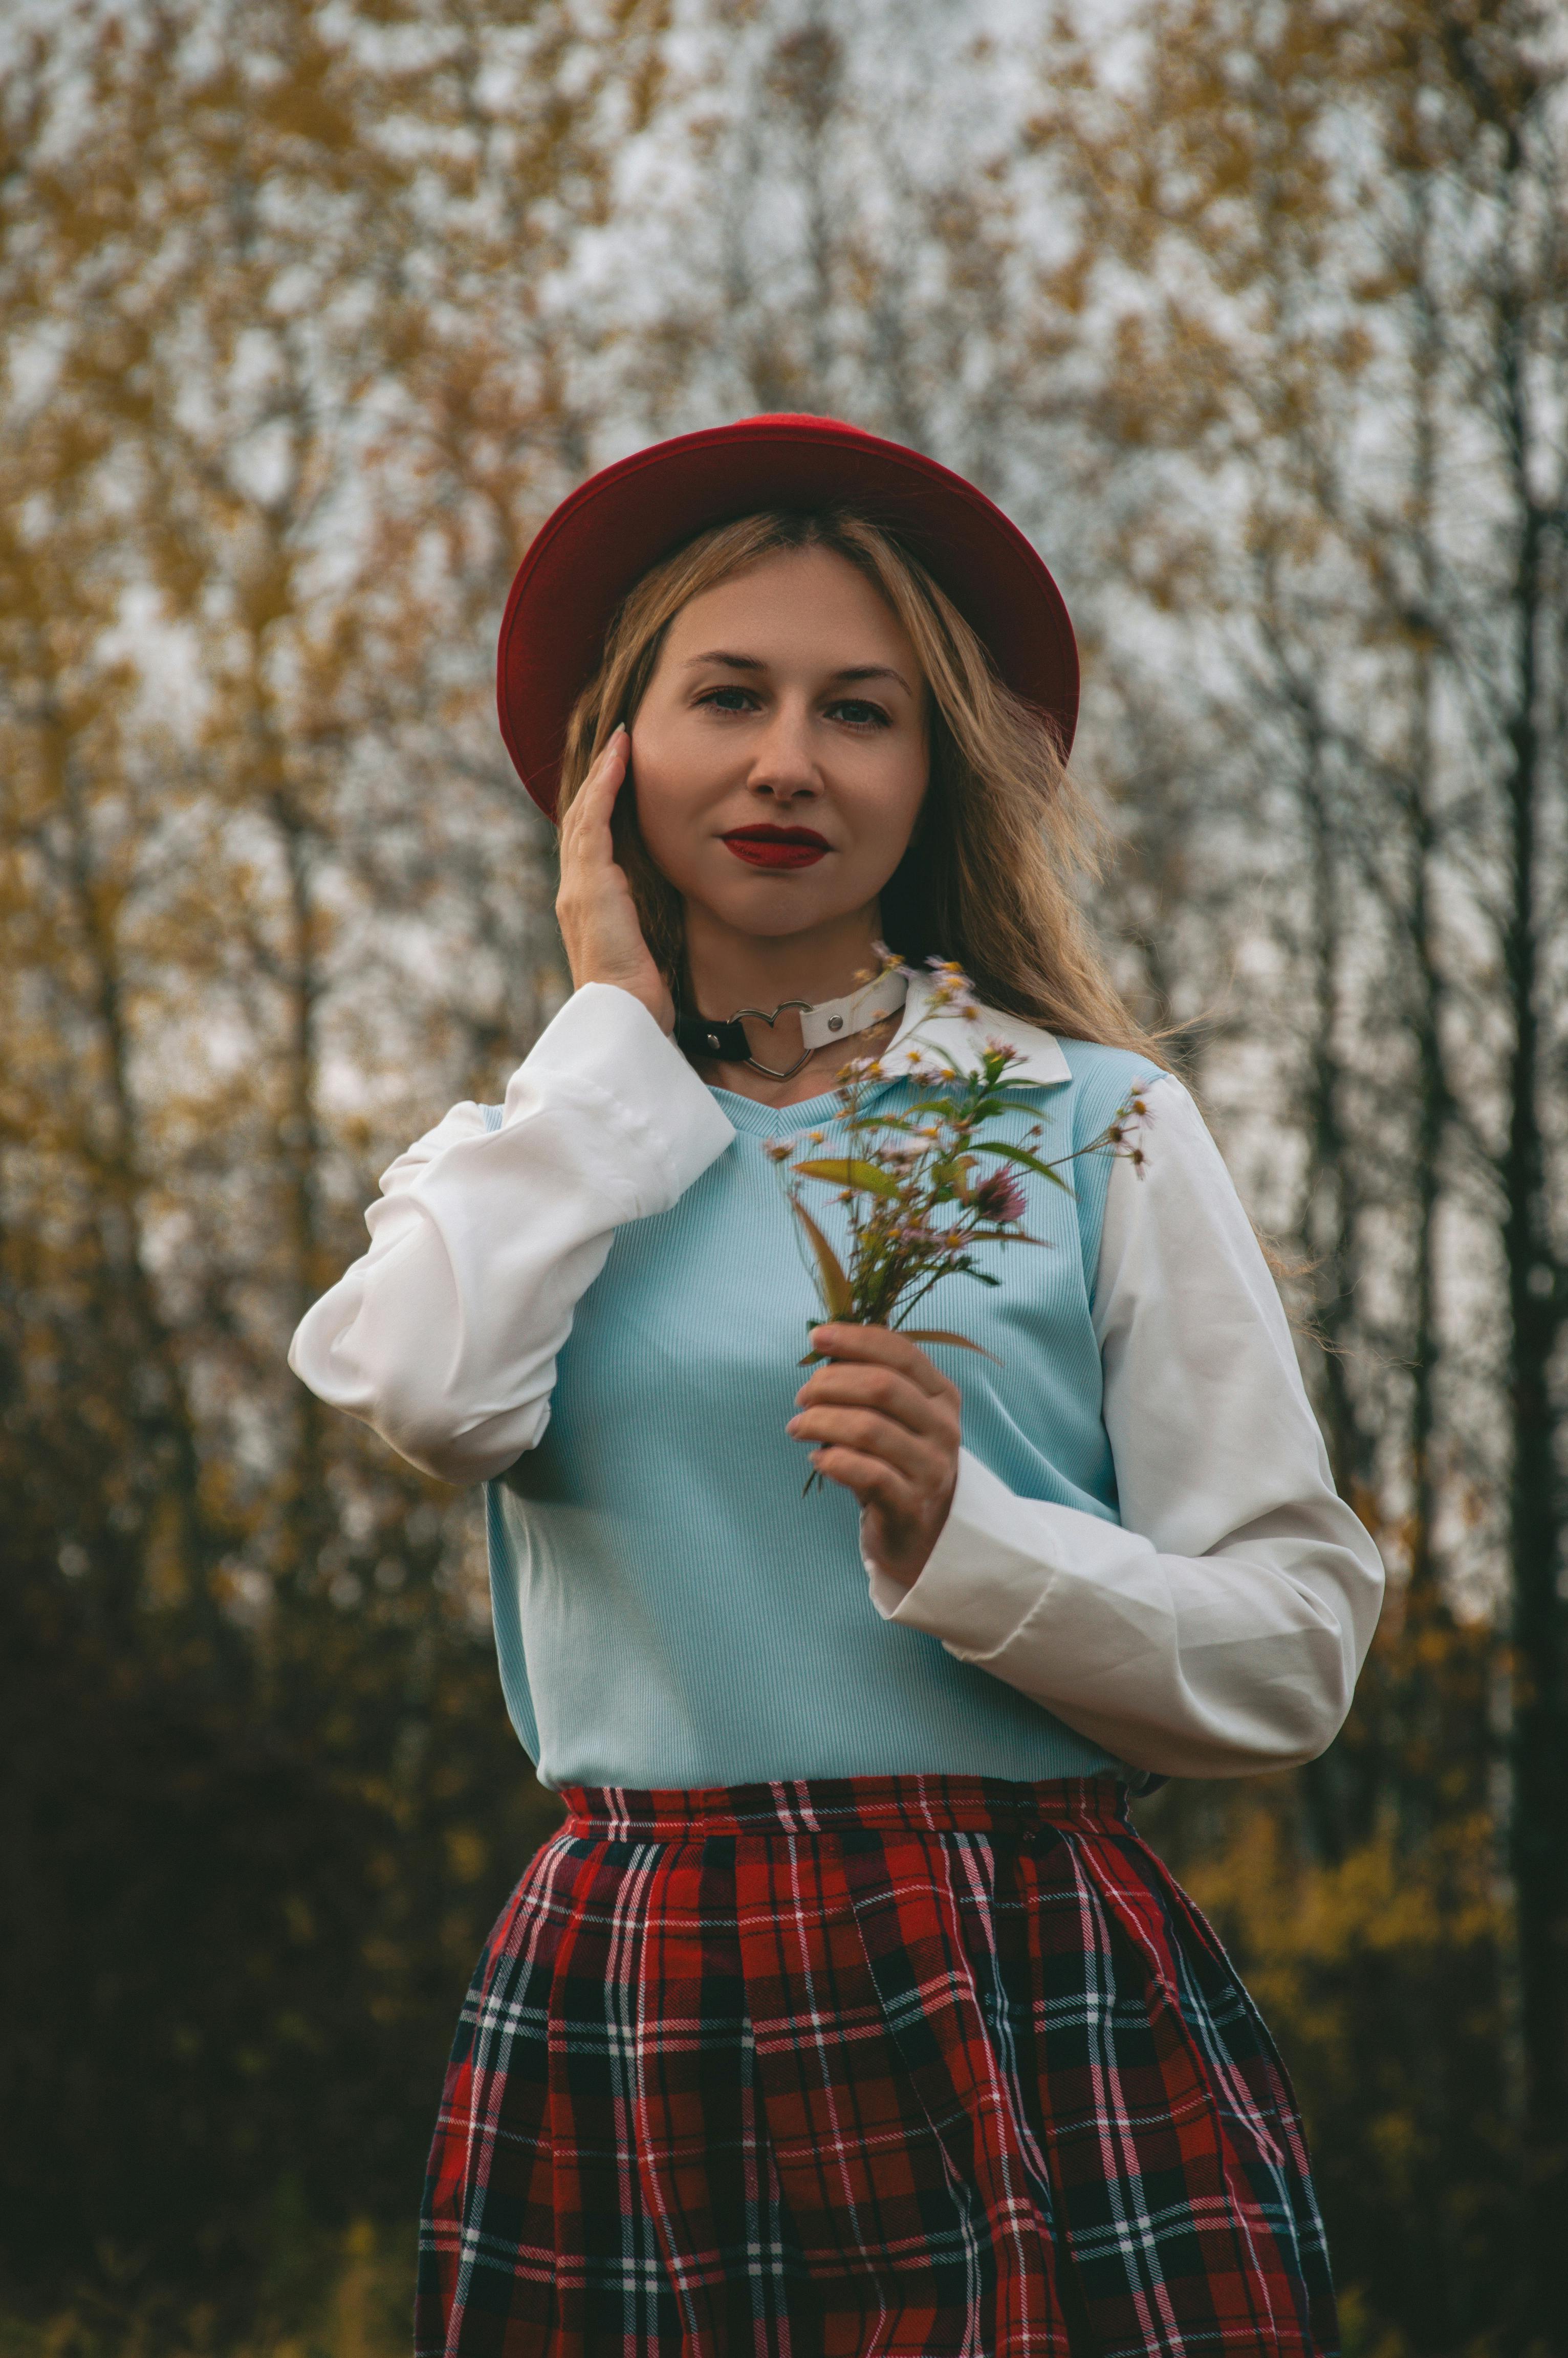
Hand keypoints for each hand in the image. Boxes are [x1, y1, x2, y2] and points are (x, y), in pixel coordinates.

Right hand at [555, 727, 673, 1033]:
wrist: (622, 1022)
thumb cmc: (637, 999)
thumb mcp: (642, 950)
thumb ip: (642, 921)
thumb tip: (656, 906)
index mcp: (586, 905)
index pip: (590, 842)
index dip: (602, 805)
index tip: (621, 773)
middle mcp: (575, 891)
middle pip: (582, 820)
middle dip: (598, 779)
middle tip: (619, 742)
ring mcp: (578, 886)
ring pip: (585, 813)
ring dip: (602, 773)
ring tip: (621, 740)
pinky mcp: (590, 886)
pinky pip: (594, 823)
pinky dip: (605, 788)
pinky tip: (618, 762)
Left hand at [787, 1324, 960, 1588]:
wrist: (920, 1531)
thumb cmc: (895, 1460)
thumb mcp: (893, 1417)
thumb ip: (868, 1381)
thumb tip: (824, 1345)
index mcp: (941, 1395)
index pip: (902, 1352)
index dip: (856, 1339)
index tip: (816, 1338)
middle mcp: (944, 1428)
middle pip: (882, 1387)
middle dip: (831, 1384)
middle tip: (801, 1397)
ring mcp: (932, 1467)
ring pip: (869, 1428)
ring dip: (821, 1422)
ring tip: (798, 1427)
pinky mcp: (911, 1503)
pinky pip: (867, 1473)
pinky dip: (833, 1460)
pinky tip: (817, 1459)